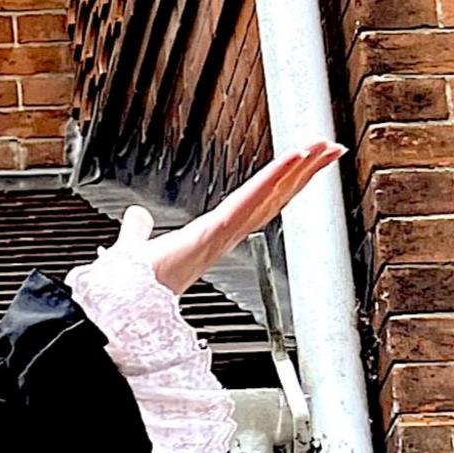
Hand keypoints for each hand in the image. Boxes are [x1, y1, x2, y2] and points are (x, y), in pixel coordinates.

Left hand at [115, 140, 348, 293]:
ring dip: (298, 171)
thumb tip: (135, 216)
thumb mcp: (136, 248)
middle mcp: (224, 236)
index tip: (301, 167)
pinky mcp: (214, 231)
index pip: (256, 204)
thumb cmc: (133, 286)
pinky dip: (270, 179)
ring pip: (269, 196)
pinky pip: (248, 200)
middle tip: (330, 151)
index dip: (281, 186)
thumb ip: (137, 232)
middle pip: (274, 199)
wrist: (123, 305)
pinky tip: (292, 159)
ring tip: (323, 148)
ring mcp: (223, 234)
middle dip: (304, 174)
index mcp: (211, 236)